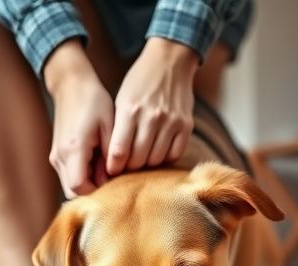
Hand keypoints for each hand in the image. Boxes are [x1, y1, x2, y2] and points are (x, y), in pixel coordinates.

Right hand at [44, 40, 113, 197]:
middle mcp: (59, 156)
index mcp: (72, 149)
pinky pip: (70, 174)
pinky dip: (84, 176)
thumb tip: (114, 180)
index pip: (78, 188)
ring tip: (108, 170)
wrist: (71, 84)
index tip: (115, 186)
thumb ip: (112, 157)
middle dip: (94, 192)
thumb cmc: (93, 101)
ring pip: (70, 185)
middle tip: (115, 181)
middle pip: (72, 192)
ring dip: (90, 184)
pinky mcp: (58, 154)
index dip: (97, 193)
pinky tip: (100, 164)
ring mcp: (56, 156)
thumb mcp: (110, 127)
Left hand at [106, 38, 197, 175]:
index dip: (114, 165)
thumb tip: (115, 157)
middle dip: (130, 166)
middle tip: (127, 165)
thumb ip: (118, 127)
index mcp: (130, 110)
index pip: (119, 150)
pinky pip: (175, 154)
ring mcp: (171, 122)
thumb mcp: (121, 99)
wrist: (170, 62)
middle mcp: (151, 117)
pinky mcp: (186, 125)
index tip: (111, 170)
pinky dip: (166, 157)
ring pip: (156, 159)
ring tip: (143, 157)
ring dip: (148, 162)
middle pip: (138, 159)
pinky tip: (159, 151)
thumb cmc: (140, 81)